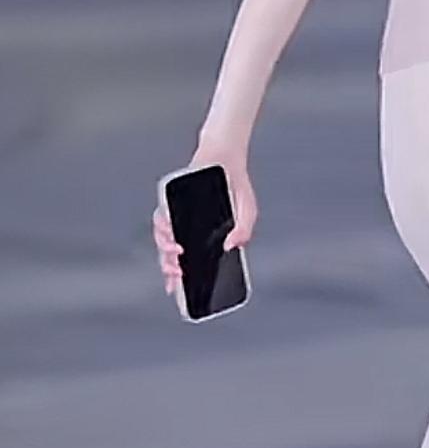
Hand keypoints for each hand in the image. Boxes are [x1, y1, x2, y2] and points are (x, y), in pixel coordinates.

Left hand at [151, 140, 257, 299]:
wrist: (225, 155)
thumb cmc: (235, 184)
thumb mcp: (247, 212)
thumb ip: (244, 231)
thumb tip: (232, 247)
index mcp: (201, 234)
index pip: (186, 260)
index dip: (178, 277)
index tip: (176, 291)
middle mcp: (185, 226)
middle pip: (170, 253)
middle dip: (170, 267)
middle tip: (177, 274)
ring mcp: (177, 214)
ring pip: (163, 237)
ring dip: (166, 249)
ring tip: (177, 254)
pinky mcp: (172, 199)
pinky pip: (161, 216)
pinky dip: (164, 227)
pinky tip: (172, 233)